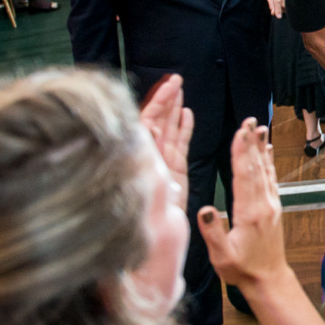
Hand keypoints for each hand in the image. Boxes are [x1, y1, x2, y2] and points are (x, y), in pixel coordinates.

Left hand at [139, 74, 193, 206]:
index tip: (169, 84)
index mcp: (137, 154)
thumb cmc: (141, 216)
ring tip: (181, 90)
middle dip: (167, 98)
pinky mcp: (175, 173)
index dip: (159, 100)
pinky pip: (180, 145)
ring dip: (175, 109)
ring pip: (169, 130)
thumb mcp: (142, 180)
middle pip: (157, 120)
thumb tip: (148, 126)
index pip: (147, 119)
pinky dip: (184, 128)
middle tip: (177, 79)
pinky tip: (187, 114)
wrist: (155, 244)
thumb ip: (146, 153)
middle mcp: (148, 156)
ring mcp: (162, 164)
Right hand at [197, 117, 287, 291]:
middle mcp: (264, 205)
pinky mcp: (274, 208)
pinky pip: (271, 179)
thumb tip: (204, 209)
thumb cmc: (242, 270)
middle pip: (256, 167)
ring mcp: (271, 205)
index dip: (241, 153)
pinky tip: (268, 151)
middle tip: (250, 120)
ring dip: (261, 148)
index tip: (240, 132)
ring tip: (260, 128)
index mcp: (249, 213)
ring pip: (266, 170)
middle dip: (251, 143)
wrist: (269, 279)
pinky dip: (269, 163)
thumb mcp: (222, 256)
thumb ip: (213, 232)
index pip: (244, 176)